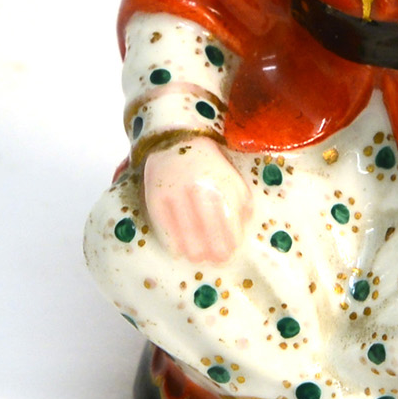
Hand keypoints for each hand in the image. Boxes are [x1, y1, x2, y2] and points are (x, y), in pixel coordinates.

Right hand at [143, 137, 251, 263]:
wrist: (178, 140)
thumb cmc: (211, 166)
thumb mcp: (234, 181)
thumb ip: (242, 207)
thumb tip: (241, 235)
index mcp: (222, 188)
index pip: (229, 233)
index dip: (229, 249)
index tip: (228, 254)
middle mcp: (198, 193)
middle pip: (208, 244)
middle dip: (213, 255)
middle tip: (213, 257)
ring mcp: (174, 196)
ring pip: (187, 244)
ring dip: (195, 254)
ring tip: (198, 254)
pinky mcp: (155, 199)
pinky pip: (166, 234)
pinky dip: (175, 246)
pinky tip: (180, 248)